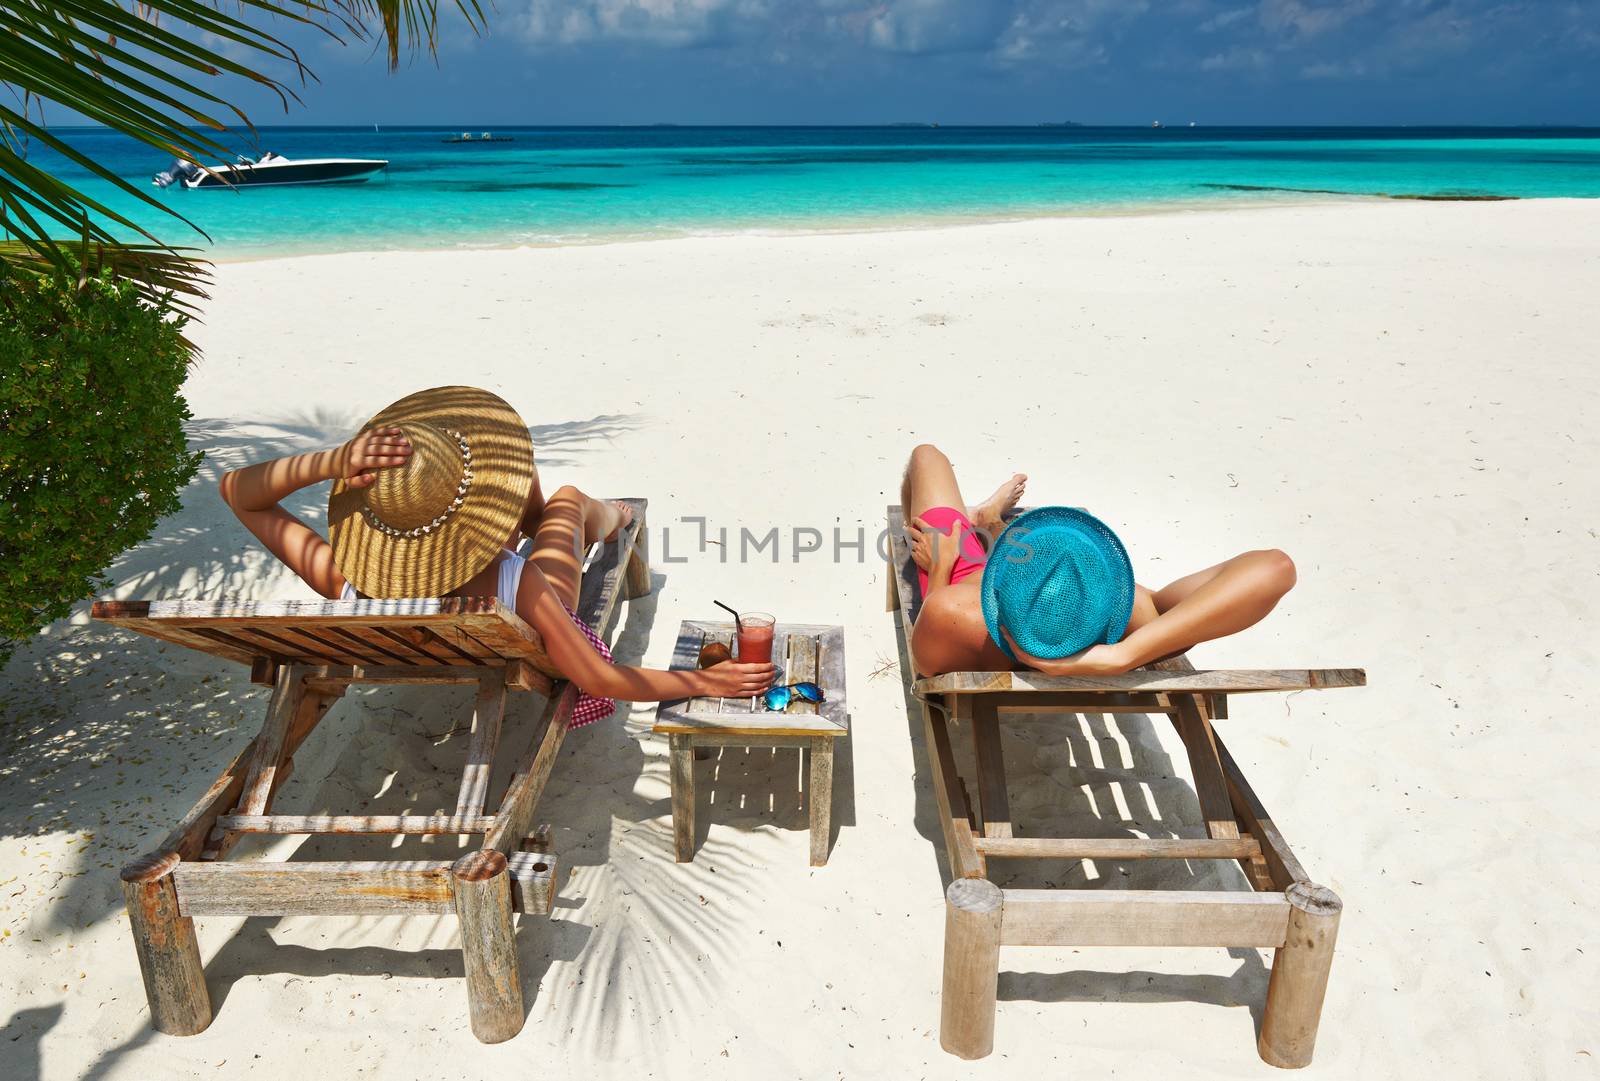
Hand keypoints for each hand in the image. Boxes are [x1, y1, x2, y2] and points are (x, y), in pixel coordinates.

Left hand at [339, 427, 411, 488]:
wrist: (334, 459)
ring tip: (407, 442)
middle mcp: (359, 449)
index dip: (390, 460)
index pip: (377, 460)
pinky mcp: (363, 436)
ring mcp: (361, 441)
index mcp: (357, 461)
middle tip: (409, 450)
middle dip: (396, 449)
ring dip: (394, 440)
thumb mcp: (350, 482)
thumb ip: (360, 482)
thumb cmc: (346, 473)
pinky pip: (376, 432)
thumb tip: (372, 477)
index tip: (403, 460)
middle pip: (380, 449)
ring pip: (380, 440)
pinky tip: (398, 430)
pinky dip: (387, 430)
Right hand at [699, 661, 777, 697]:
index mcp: (738, 668)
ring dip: (766, 682)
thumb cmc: (715, 671)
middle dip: (769, 674)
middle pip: (759, 677)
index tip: (771, 665)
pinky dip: (759, 691)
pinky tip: (764, 688)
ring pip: (757, 686)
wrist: (706, 683)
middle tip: (773, 671)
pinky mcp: (736, 694)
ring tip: (771, 679)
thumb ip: (739, 661)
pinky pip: (751, 693)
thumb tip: (748, 658)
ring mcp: (738, 687)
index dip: (766, 666)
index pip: (756, 667)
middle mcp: (739, 678)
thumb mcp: (728, 662)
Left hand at [907, 515, 961, 574]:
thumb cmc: (948, 553)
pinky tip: (914, 552)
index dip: (916, 520)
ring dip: (911, 540)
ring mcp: (918, 549)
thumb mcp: (955, 540)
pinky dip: (913, 551)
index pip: (920, 523)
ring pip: (911, 542)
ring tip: (910, 540)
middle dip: (908, 529)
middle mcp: (922, 539)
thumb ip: (956, 529)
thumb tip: (957, 521)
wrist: (941, 568)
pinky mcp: (917, 557)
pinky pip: (912, 553)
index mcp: (930, 533)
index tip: (913, 519)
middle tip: (905, 527)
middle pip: (912, 532)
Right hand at [1001, 627, 1129, 676]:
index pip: (1035, 650)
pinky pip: (1029, 657)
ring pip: (1024, 655)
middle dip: (1013, 639)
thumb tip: (1074, 603)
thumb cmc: (1106, 644)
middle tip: (1004, 624)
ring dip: (1012, 642)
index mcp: (1060, 658)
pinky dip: (1018, 647)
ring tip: (1004, 628)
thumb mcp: (1087, 632)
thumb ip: (1079, 622)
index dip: (1022, 638)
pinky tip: (1011, 636)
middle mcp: (1053, 665)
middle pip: (1025, 653)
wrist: (1116, 658)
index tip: (1016, 623)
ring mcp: (1052, 667)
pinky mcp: (1054, 666)